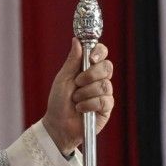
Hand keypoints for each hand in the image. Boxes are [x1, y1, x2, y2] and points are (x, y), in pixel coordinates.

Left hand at [41, 38, 113, 154]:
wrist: (58, 125)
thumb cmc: (58, 102)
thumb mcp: (63, 79)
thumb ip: (72, 61)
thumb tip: (77, 41)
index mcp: (87, 70)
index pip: (101, 54)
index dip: (99, 52)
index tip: (91, 58)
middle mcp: (98, 79)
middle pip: (107, 67)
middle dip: (91, 75)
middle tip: (77, 83)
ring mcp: (104, 93)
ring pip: (105, 85)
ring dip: (86, 93)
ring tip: (75, 100)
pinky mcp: (107, 107)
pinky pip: (104, 100)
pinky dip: (89, 104)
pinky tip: (81, 109)